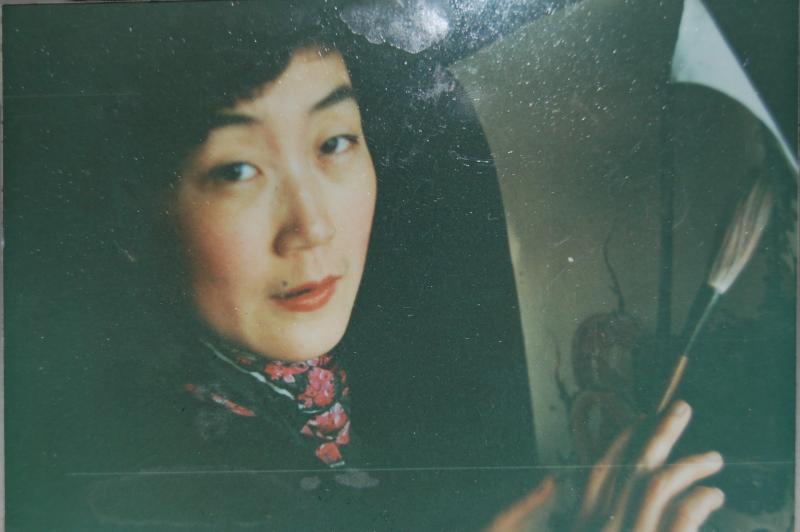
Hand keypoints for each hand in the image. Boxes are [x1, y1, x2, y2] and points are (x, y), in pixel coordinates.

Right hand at [573, 400, 724, 531]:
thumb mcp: (577, 531)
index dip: (621, 440)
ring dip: (689, 464)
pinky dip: (700, 498)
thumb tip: (551, 480)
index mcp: (583, 522)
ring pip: (659, 485)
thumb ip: (570, 514)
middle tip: (682, 408)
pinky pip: (684, 514)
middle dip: (660, 432)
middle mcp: (605, 525)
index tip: (642, 419)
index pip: (599, 470)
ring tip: (713, 459)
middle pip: (632, 468)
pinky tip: (714, 494)